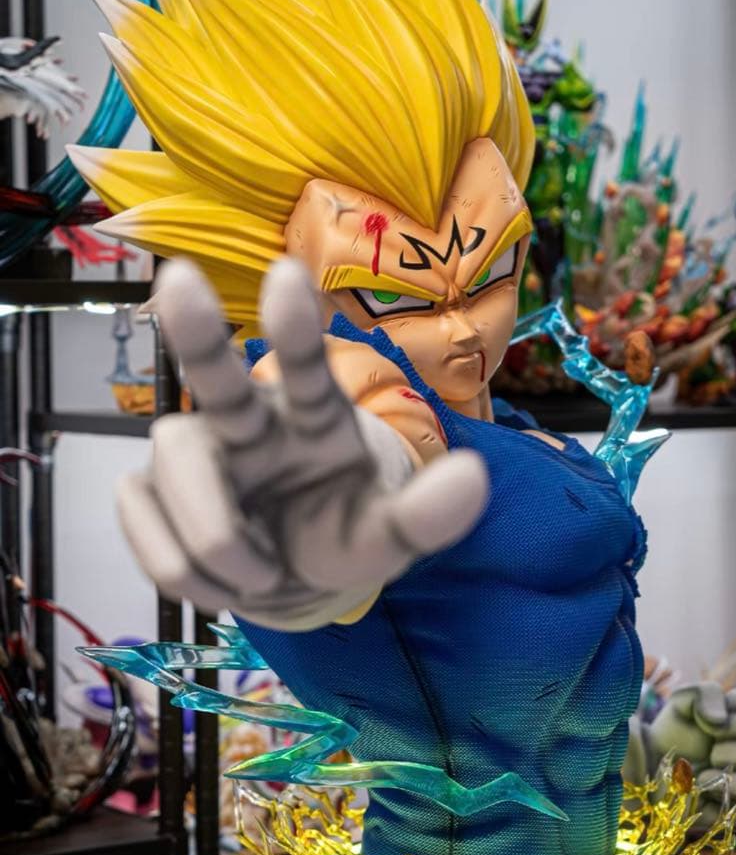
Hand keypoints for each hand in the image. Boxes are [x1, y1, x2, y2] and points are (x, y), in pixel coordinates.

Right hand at [118, 258, 488, 630]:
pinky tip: (221, 582)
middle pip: (216, 376)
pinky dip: (183, 568)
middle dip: (198, 331)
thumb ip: (428, 513)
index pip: (306, 369)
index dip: (296, 329)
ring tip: (261, 576)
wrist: (292, 581)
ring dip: (216, 538)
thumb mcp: (389, 535)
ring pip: (172, 463)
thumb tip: (476, 477)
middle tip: (178, 278)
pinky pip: (141, 517)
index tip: (288, 273)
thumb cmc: (340, 534)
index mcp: (314, 419)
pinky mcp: (148, 487)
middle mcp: (249, 422)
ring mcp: (194, 452)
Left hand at [648, 682, 735, 832]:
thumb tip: (720, 723)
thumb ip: (705, 693)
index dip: (728, 702)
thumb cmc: (676, 733)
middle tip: (708, 742)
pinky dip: (718, 782)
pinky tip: (704, 783)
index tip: (709, 716)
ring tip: (709, 762)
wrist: (655, 767)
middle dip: (727, 730)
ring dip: (722, 755)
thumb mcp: (686, 700)